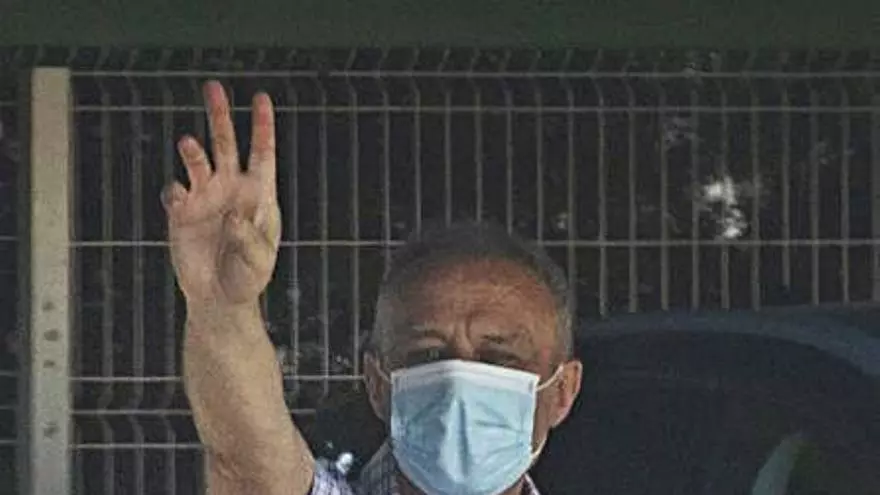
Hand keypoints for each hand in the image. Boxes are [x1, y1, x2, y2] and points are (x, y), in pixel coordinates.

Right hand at [162, 81, 280, 306]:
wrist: (220, 297)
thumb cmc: (249, 277)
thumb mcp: (259, 259)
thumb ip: (249, 237)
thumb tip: (233, 215)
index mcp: (258, 193)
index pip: (261, 151)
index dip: (262, 125)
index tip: (261, 98)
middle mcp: (231, 188)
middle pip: (225, 142)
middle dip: (220, 115)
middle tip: (213, 87)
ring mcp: (205, 197)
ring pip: (197, 161)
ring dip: (192, 151)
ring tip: (188, 144)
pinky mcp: (181, 213)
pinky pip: (175, 192)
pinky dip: (174, 190)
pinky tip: (179, 196)